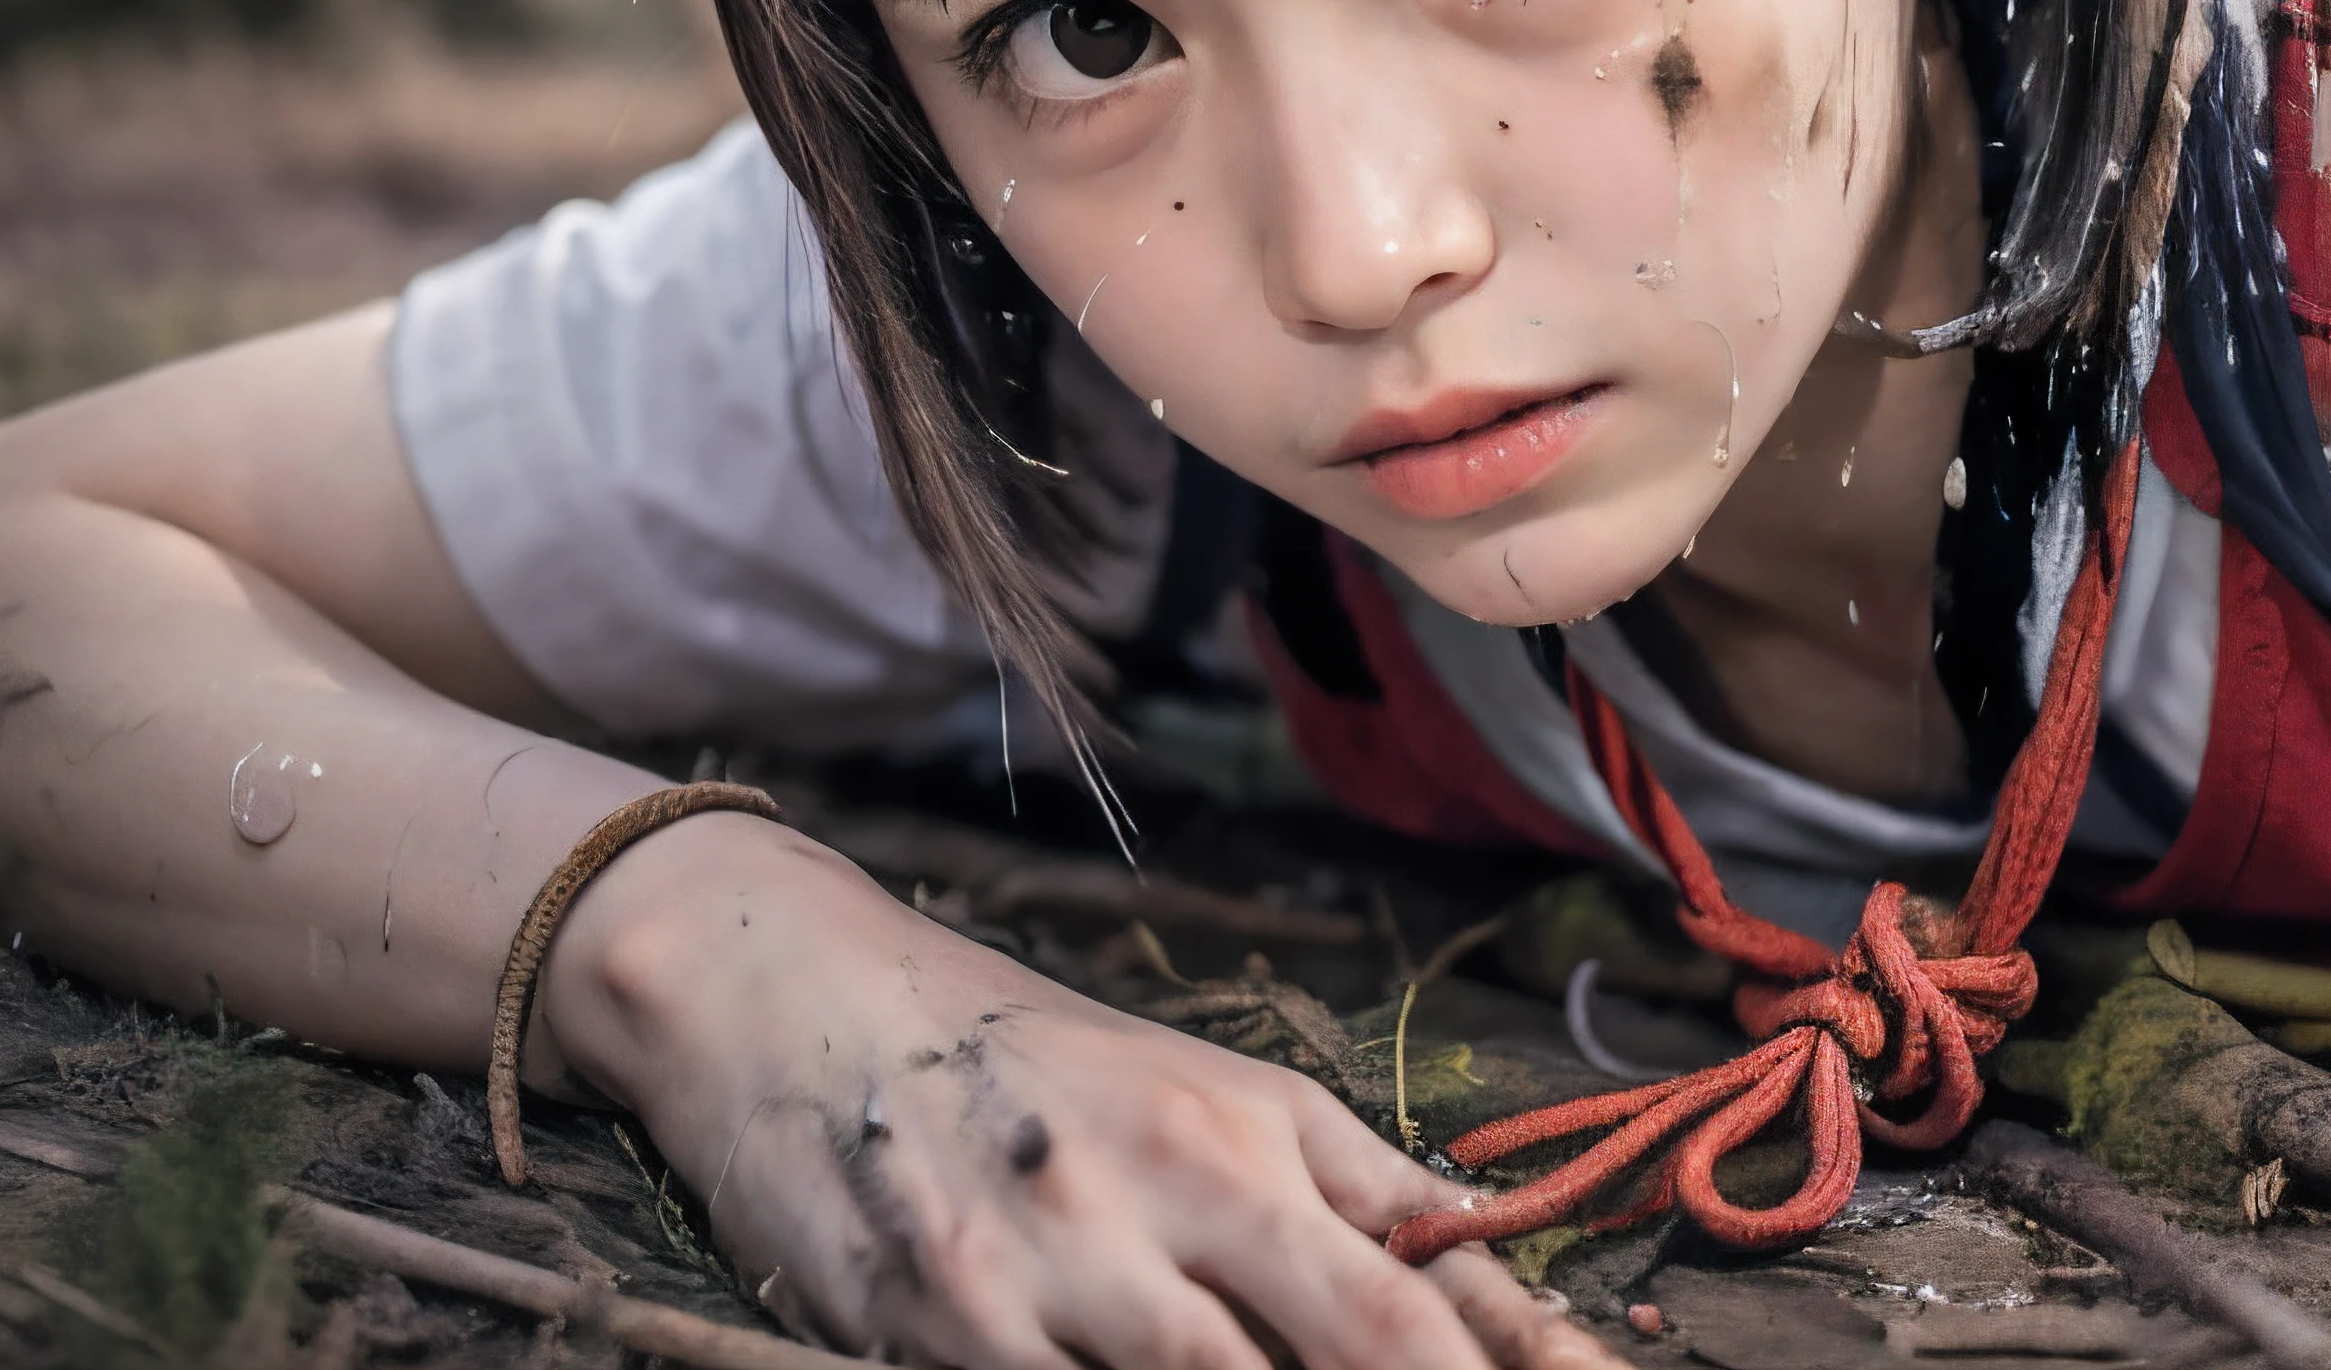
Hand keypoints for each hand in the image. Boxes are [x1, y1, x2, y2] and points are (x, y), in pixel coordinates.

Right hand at [541, 816, 1618, 1367]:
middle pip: (1352, 1351)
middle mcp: (1172, 1195)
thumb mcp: (1209, 1094)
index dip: (1532, 1366)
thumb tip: (1492, 1272)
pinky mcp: (937, 1331)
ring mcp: (1052, 1275)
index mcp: (1256, 1133)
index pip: (1431, 1285)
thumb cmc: (1032, 1059)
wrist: (798, 997)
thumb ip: (1351, 1189)